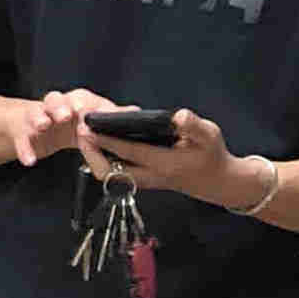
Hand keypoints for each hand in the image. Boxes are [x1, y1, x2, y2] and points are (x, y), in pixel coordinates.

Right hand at [0, 87, 119, 171]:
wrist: (32, 125)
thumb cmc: (67, 123)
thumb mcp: (87, 121)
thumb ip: (109, 118)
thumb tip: (136, 113)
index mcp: (73, 103)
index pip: (80, 98)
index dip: (83, 103)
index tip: (86, 110)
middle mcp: (53, 107)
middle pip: (55, 99)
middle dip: (60, 106)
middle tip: (66, 115)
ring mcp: (36, 117)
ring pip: (35, 112)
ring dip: (39, 118)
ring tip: (43, 126)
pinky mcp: (22, 131)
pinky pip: (21, 138)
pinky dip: (24, 148)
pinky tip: (29, 160)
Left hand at [89, 108, 261, 211]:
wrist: (218, 181)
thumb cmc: (212, 154)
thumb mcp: (210, 135)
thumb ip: (193, 126)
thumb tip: (178, 116)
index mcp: (165, 164)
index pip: (129, 152)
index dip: (106, 140)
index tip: (87, 127)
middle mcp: (150, 176)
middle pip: (110, 172)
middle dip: (91, 153)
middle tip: (80, 130)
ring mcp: (145, 181)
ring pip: (110, 175)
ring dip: (95, 156)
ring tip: (84, 133)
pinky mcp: (142, 180)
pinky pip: (115, 173)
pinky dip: (103, 159)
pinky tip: (98, 141)